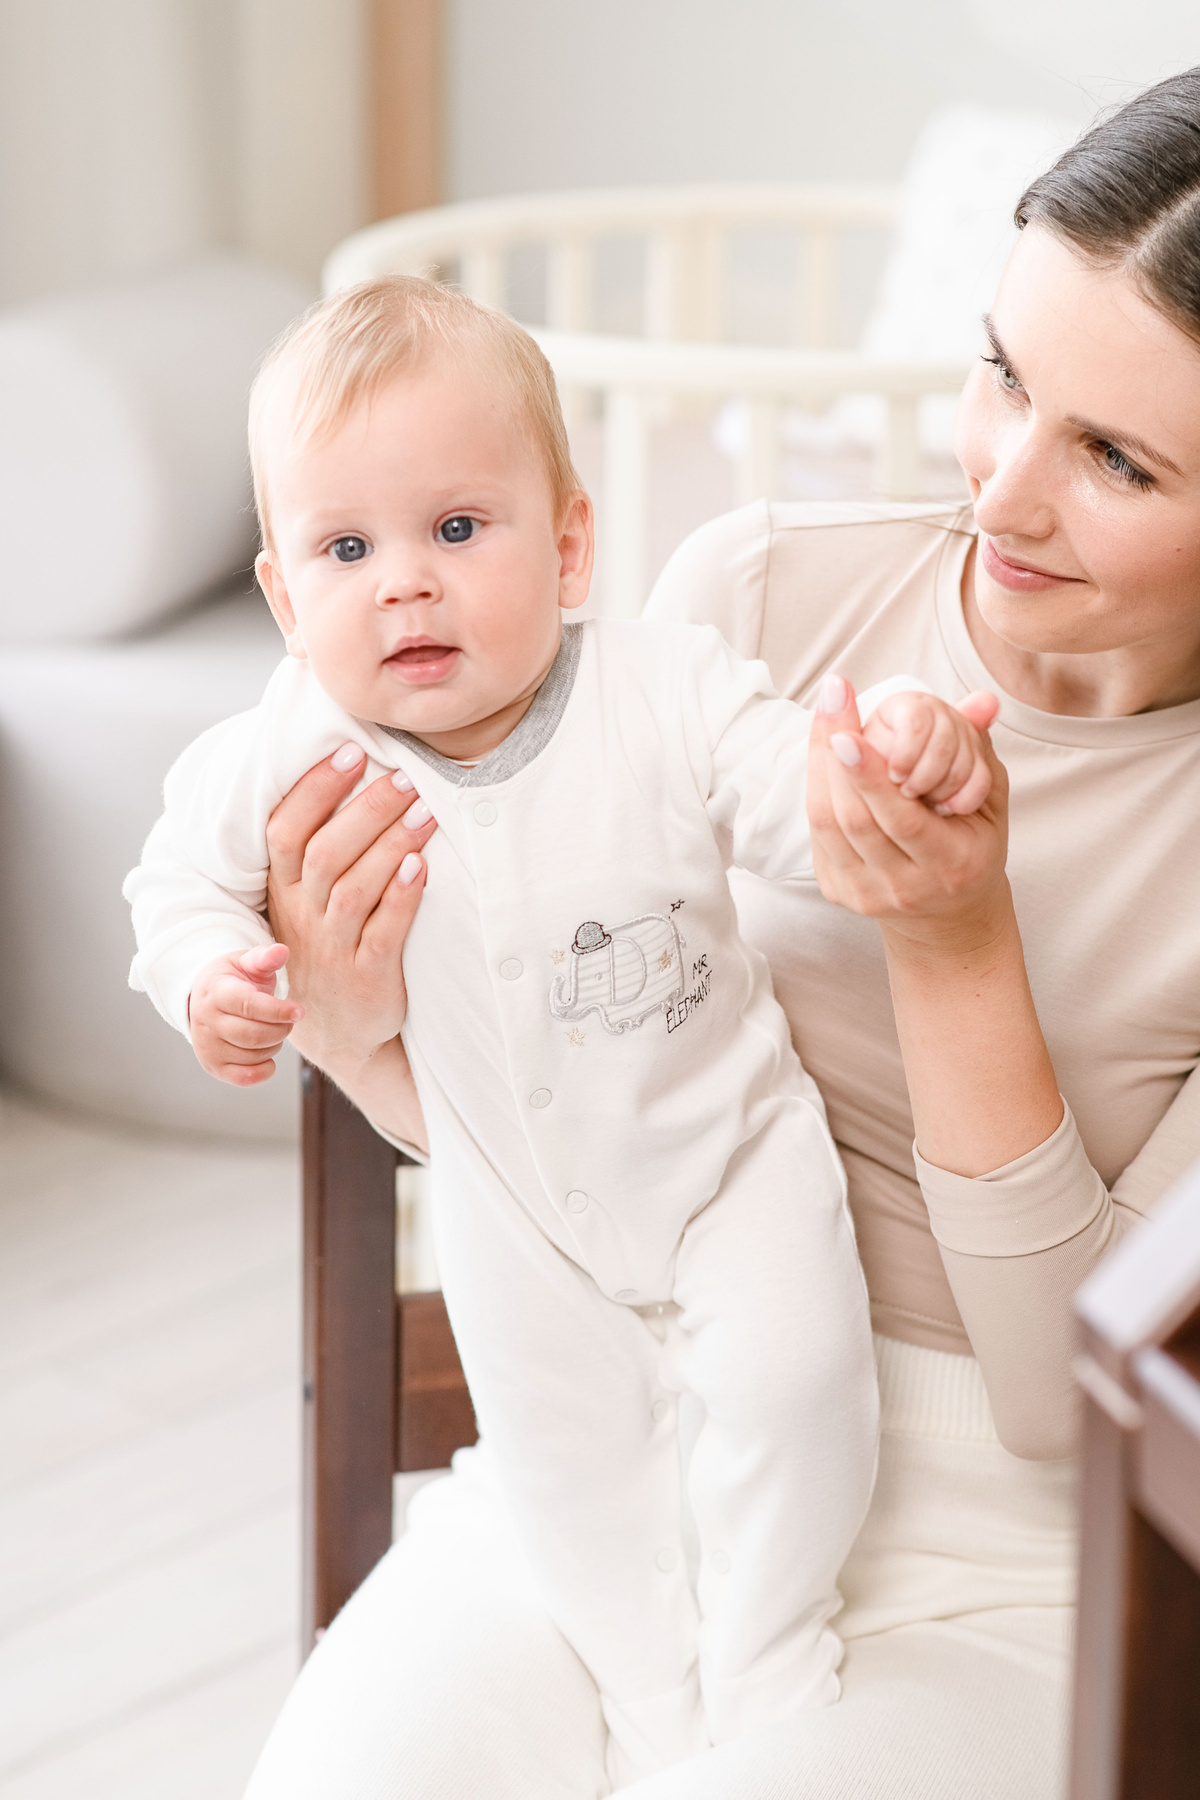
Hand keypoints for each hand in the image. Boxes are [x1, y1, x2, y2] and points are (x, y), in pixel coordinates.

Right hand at [189, 943, 301, 1086]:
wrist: (205, 998)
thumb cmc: (234, 979)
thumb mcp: (246, 962)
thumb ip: (264, 957)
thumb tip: (281, 951)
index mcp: (216, 993)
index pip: (249, 1006)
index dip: (278, 1011)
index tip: (299, 1011)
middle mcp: (207, 1022)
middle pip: (254, 1035)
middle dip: (281, 1029)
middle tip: (289, 1021)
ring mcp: (208, 1046)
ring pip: (253, 1055)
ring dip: (274, 1045)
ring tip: (273, 1031)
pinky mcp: (214, 1066)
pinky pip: (244, 1077)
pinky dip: (264, 1070)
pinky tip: (268, 1056)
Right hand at [264, 743, 436, 1075]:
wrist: (340, 1034)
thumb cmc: (330, 950)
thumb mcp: (306, 903)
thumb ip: (320, 850)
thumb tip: (356, 776)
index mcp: (283, 891)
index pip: (286, 830)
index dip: (315, 789)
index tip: (350, 753)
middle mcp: (302, 917)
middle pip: (325, 852)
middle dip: (365, 808)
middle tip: (403, 776)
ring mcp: (333, 948)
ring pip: (355, 887)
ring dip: (391, 844)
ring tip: (424, 810)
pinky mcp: (367, 976)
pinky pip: (384, 931)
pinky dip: (402, 896)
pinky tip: (422, 865)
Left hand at [808, 674, 1011, 949]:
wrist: (949, 915)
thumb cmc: (973, 847)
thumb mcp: (990, 803)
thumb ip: (981, 751)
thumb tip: (983, 700)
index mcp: (950, 865)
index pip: (902, 819)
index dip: (869, 775)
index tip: (847, 733)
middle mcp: (904, 887)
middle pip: (855, 820)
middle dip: (834, 758)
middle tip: (831, 702)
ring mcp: (866, 894)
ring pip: (828, 825)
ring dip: (820, 765)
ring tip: (826, 716)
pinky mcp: (838, 892)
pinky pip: (818, 833)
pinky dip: (816, 786)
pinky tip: (822, 750)